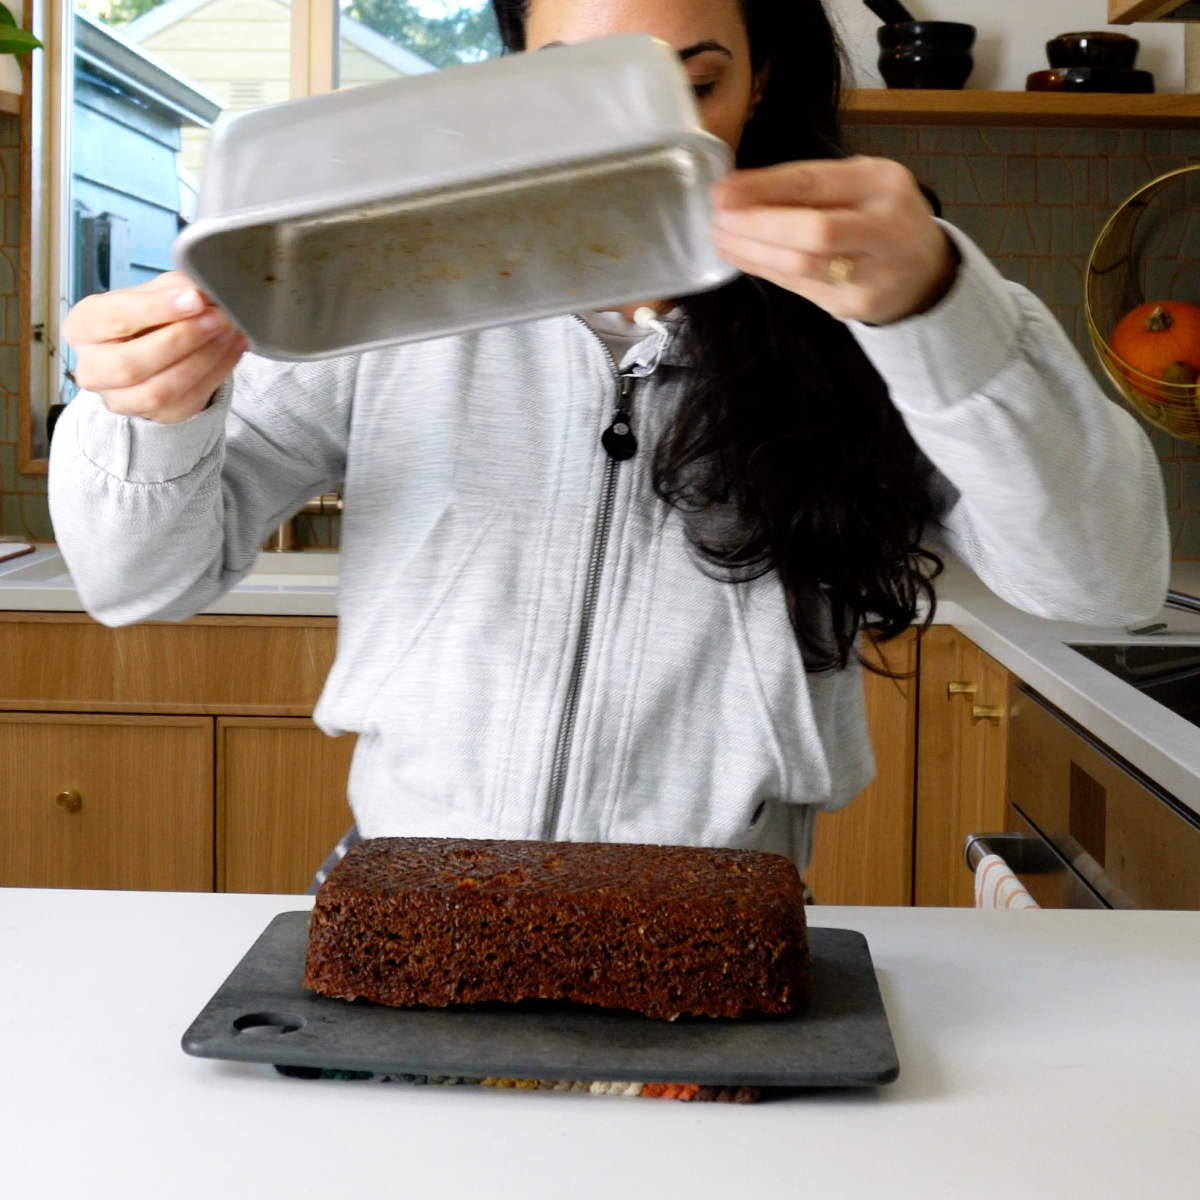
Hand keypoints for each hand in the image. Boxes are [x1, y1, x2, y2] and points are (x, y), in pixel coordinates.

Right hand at [63, 272, 248, 423]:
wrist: (156, 355)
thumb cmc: (147, 318)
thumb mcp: (152, 294)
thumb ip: (171, 288)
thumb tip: (198, 292)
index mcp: (82, 327)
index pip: (114, 319)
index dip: (155, 309)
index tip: (194, 298)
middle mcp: (92, 369)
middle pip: (131, 363)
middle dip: (181, 339)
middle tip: (218, 318)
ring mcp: (121, 399)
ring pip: (160, 389)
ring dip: (204, 359)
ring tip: (230, 332)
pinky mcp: (155, 417)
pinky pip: (188, 400)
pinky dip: (217, 373)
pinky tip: (234, 349)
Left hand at [709, 156, 958, 325]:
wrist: (925, 271)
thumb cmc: (880, 216)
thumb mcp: (859, 185)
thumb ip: (812, 186)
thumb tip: (741, 191)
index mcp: (882, 183)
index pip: (816, 183)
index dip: (764, 189)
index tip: (722, 192)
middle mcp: (884, 227)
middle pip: (813, 231)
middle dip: (757, 226)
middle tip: (719, 220)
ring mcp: (873, 272)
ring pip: (804, 266)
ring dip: (754, 252)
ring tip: (722, 238)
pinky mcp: (855, 305)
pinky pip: (800, 287)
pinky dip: (766, 270)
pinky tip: (742, 256)